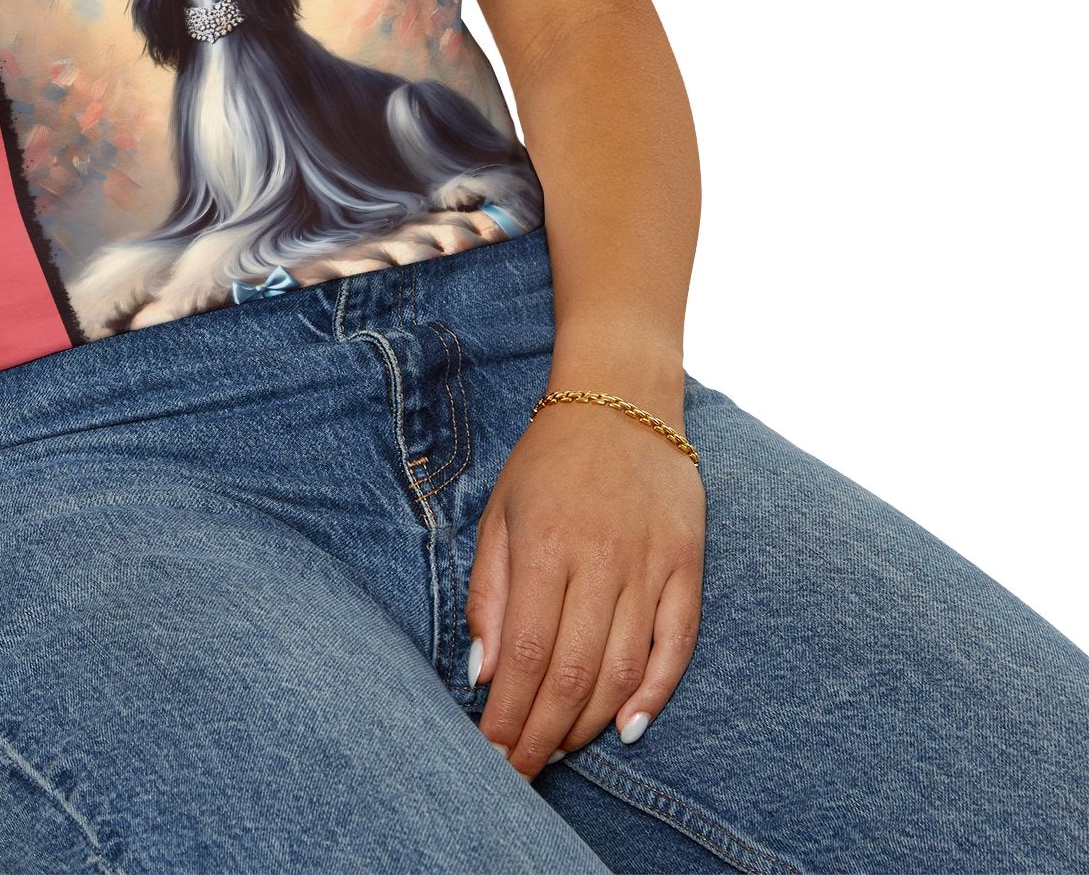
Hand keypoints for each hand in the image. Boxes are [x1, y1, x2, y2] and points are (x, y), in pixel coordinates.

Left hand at [466, 391, 705, 777]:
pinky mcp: (688, 565)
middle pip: (573, 673)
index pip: (526, 653)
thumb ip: (489, 593)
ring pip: (623, 669)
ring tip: (560, 750)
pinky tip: (628, 727)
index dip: (509, 714)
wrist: (621, 399)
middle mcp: (601, 559)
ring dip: (589, 722)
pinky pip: (677, 645)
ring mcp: (650, 564)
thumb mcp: (500, 513)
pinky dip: (655, 693)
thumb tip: (483, 673)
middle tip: (521, 772)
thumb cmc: (549, 460)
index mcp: (546, 545)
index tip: (492, 753)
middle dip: (543, 734)